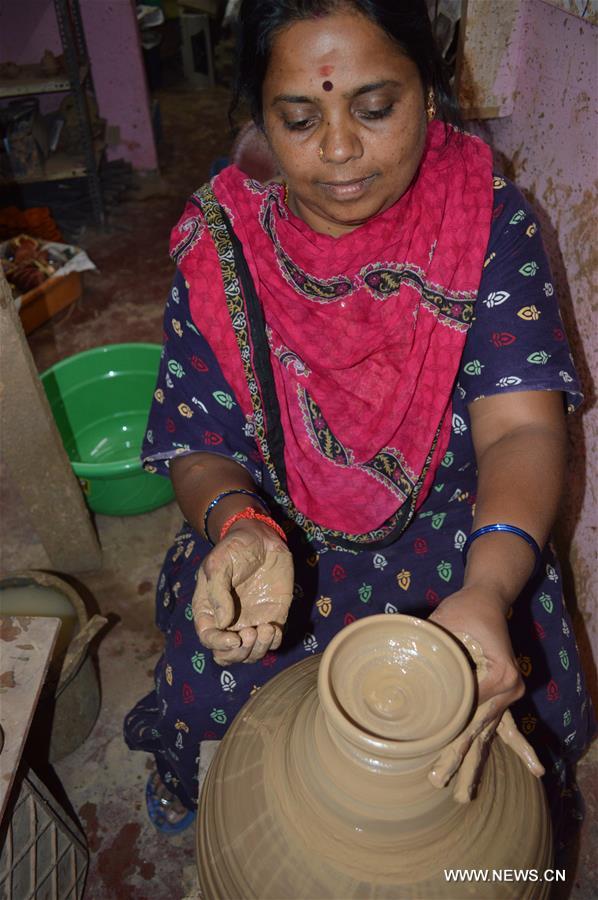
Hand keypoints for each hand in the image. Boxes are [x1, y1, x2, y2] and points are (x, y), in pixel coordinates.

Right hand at [192, 520, 293, 664]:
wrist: (261, 537)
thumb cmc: (235, 548)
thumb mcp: (219, 564)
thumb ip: (218, 593)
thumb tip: (223, 624)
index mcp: (210, 610)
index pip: (209, 639)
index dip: (219, 645)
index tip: (233, 638)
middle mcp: (229, 621)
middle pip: (229, 655)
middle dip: (240, 652)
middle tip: (251, 632)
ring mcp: (251, 621)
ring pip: (251, 653)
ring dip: (258, 649)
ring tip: (267, 628)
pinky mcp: (273, 617)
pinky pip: (273, 642)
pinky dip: (274, 642)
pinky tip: (274, 627)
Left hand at [428, 587, 543, 801]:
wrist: (488, 597)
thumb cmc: (465, 609)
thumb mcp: (445, 624)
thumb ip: (431, 648)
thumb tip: (406, 670)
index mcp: (498, 674)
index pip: (467, 708)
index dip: (448, 728)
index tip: (428, 747)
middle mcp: (508, 689)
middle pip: (475, 729)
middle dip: (456, 758)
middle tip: (436, 782)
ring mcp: (507, 695)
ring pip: (489, 736)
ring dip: (476, 766)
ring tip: (464, 797)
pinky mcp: (503, 695)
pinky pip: (511, 727)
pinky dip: (521, 748)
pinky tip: (536, 770)